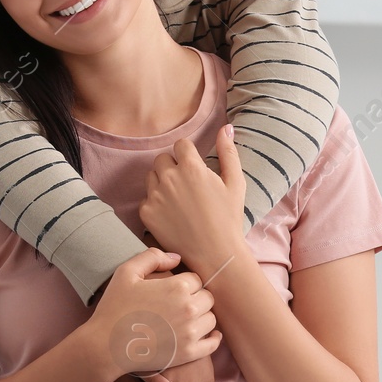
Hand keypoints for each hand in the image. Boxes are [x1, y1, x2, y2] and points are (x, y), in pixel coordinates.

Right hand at [86, 248, 217, 377]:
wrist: (106, 345)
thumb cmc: (114, 307)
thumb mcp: (126, 273)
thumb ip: (152, 257)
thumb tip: (176, 258)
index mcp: (177, 287)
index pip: (196, 280)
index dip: (184, 283)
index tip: (171, 291)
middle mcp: (189, 308)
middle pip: (207, 298)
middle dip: (195, 299)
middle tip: (177, 305)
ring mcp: (190, 332)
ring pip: (211, 319)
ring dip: (201, 317)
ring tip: (185, 320)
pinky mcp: (189, 353)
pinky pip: (212, 344)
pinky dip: (212, 338)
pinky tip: (203, 334)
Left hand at [139, 124, 245, 278]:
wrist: (214, 254)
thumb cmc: (228, 218)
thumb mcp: (235, 183)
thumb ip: (228, 152)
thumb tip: (226, 127)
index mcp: (192, 167)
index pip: (181, 145)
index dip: (188, 154)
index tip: (194, 167)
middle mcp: (170, 178)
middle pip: (163, 158)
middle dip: (173, 166)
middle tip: (186, 185)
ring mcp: (155, 195)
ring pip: (152, 176)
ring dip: (162, 181)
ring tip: (178, 199)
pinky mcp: (146, 212)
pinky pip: (146, 198)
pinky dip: (155, 202)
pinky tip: (171, 214)